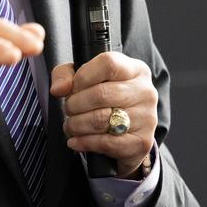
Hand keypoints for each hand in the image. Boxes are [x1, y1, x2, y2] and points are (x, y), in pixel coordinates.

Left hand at [51, 52, 156, 177]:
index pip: (108, 64)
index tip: (72, 88)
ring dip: (76, 125)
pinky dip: (85, 142)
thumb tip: (59, 89)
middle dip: (75, 104)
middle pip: (101, 94)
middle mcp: (145, 91)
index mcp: (134, 69)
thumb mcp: (83, 78)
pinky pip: (107, 143)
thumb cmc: (103, 99)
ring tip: (70, 125)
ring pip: (101, 120)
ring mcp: (147, 117)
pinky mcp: (142, 142)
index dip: (82, 77)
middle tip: (68, 110)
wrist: (127, 131)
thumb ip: (65, 74)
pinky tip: (75, 141)